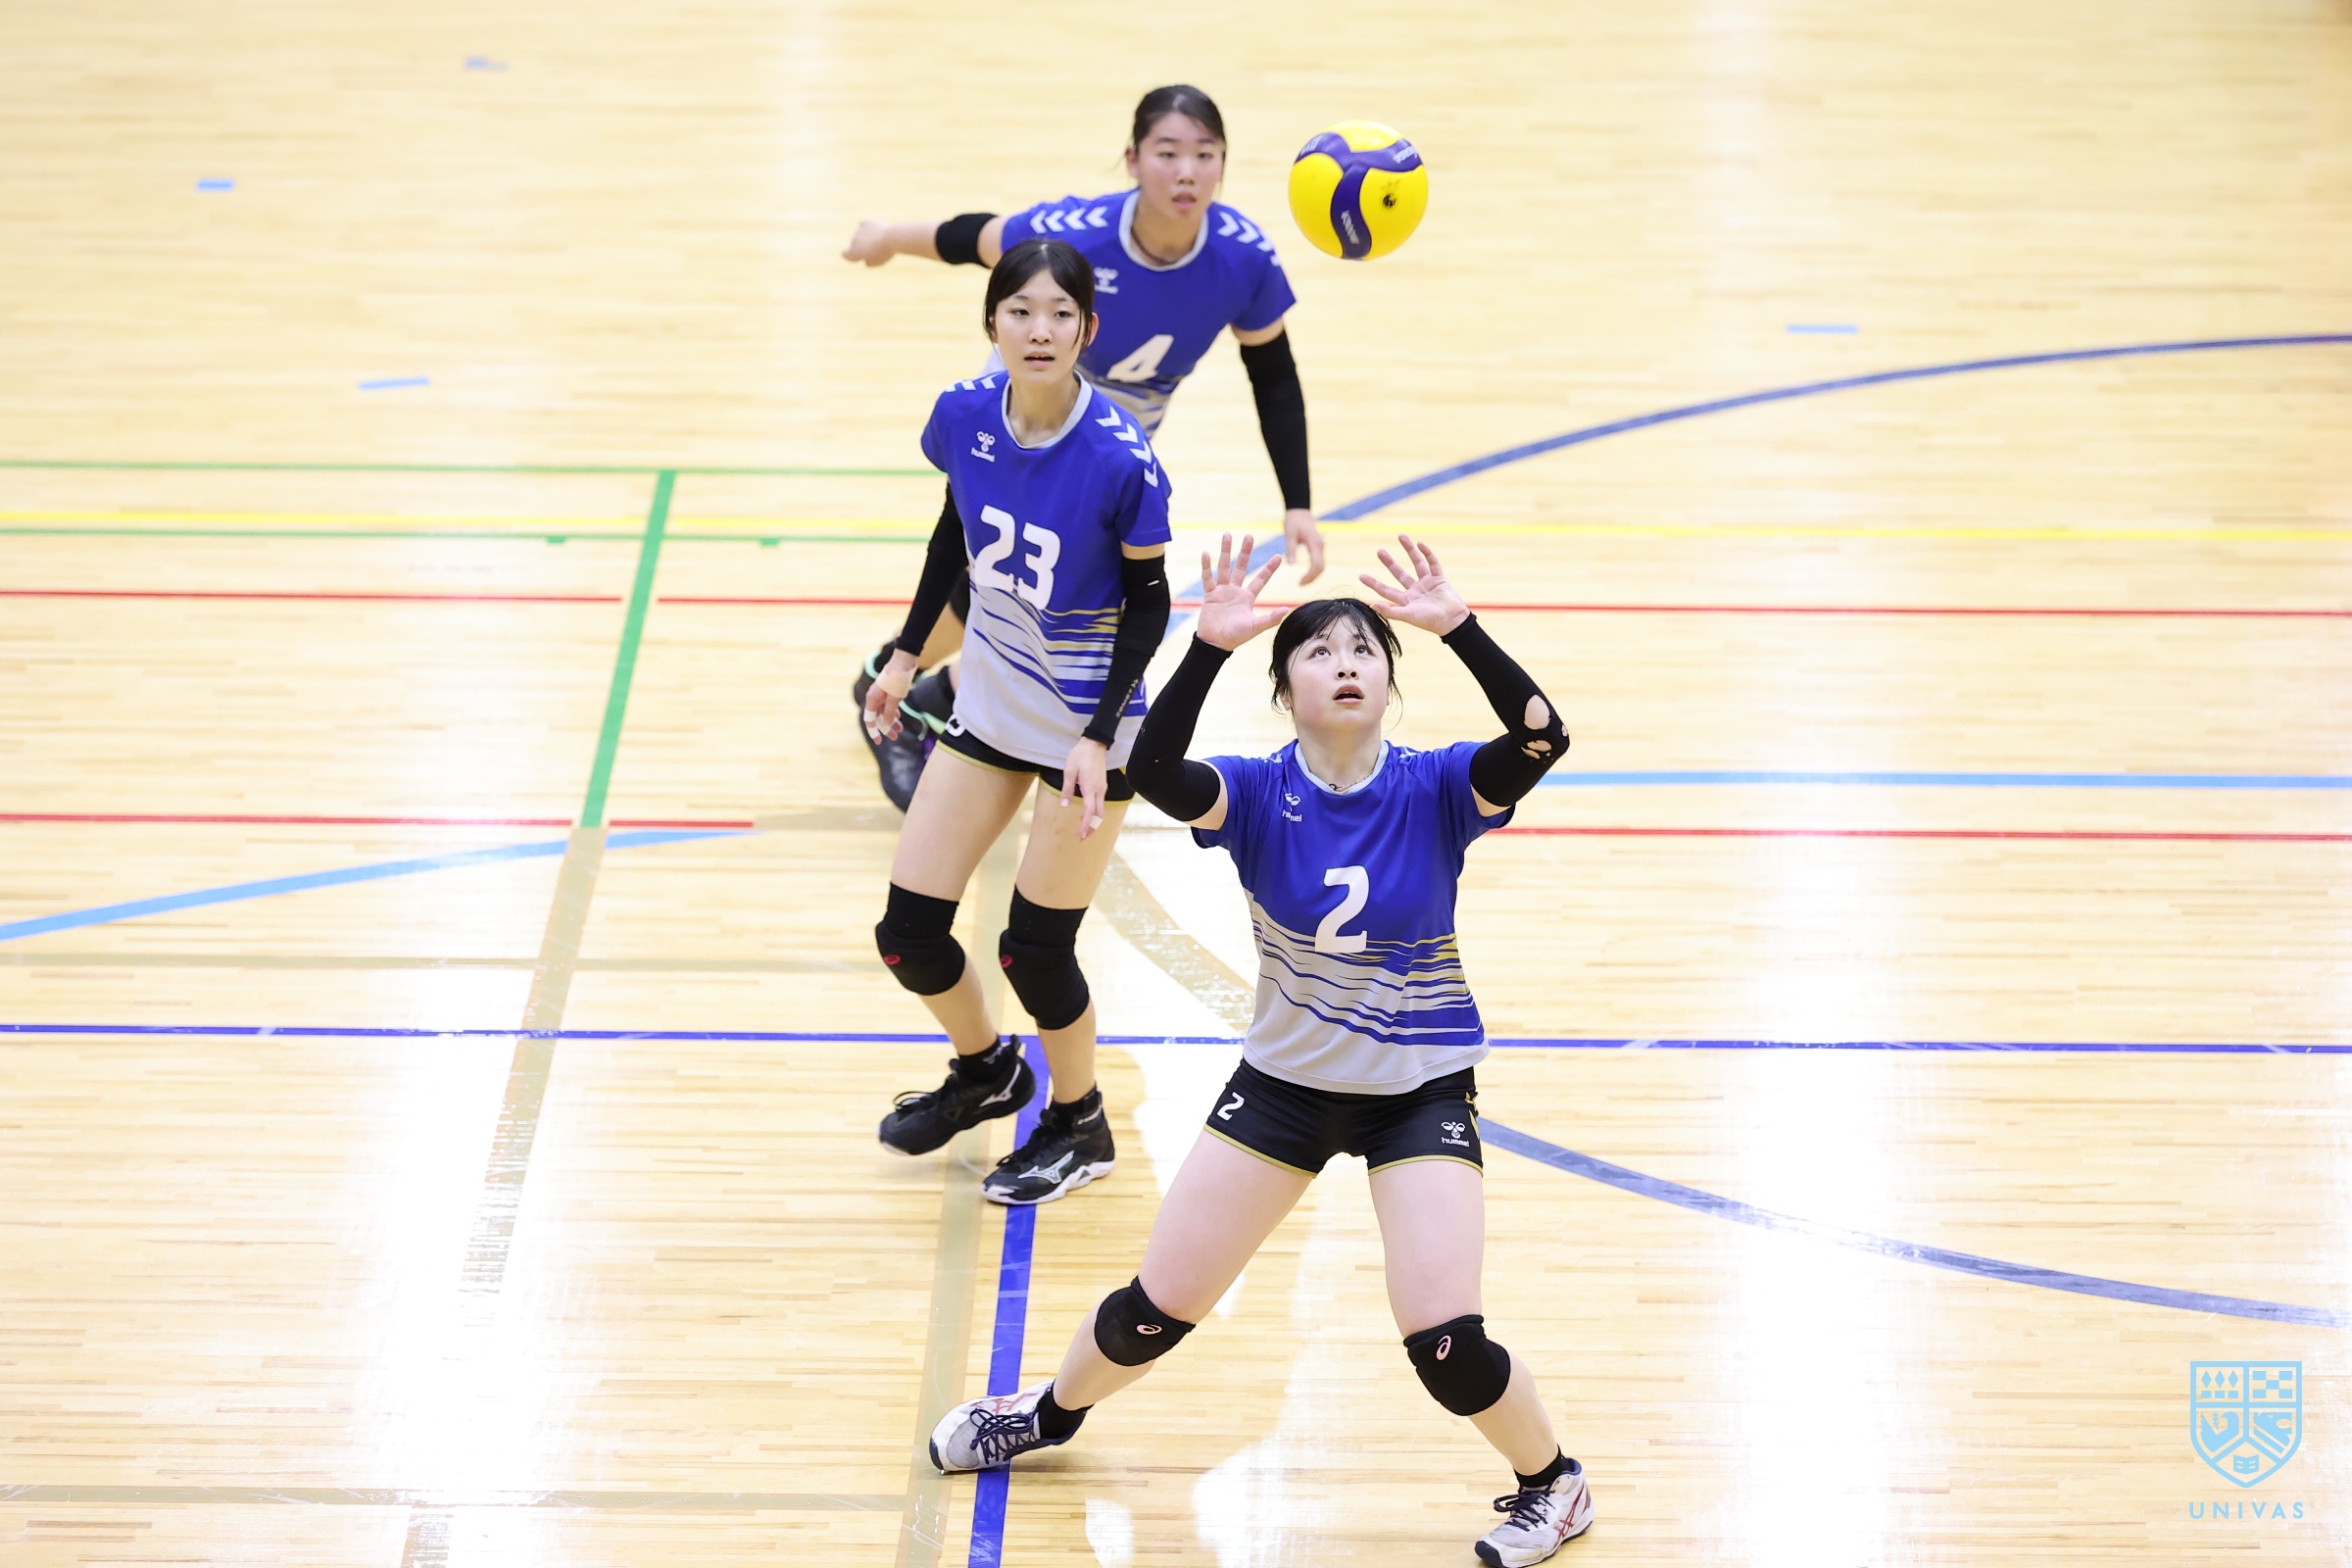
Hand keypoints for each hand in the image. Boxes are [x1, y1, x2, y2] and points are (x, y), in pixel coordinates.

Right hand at [842, 220, 897, 266]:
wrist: (893, 238)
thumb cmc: (885, 252)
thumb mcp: (878, 262)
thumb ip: (869, 262)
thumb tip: (866, 258)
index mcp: (854, 252)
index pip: (845, 255)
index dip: (851, 257)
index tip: (859, 258)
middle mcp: (854, 240)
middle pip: (854, 245)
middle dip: (862, 248)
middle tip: (875, 251)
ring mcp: (860, 230)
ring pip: (860, 236)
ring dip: (865, 239)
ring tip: (878, 242)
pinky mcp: (867, 223)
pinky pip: (863, 225)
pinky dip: (866, 228)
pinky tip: (870, 230)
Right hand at [862, 648, 919, 739]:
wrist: (904, 660)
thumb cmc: (897, 679)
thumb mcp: (894, 699)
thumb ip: (890, 712)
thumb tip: (887, 725)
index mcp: (872, 699)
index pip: (870, 720)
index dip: (874, 732)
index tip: (879, 742)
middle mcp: (874, 697)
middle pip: (878, 717)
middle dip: (886, 727)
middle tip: (895, 737)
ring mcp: (881, 694)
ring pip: (885, 712)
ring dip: (892, 720)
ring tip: (901, 729)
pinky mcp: (889, 691)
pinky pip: (889, 705)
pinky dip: (894, 712)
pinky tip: (899, 717)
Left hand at [1059, 737, 1110, 838]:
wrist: (1094, 743)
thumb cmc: (1080, 755)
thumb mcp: (1069, 771)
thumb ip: (1067, 789)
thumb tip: (1064, 805)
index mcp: (1090, 788)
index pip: (1089, 813)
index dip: (1085, 826)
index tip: (1079, 835)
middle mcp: (1099, 791)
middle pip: (1099, 815)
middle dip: (1092, 828)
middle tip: (1082, 837)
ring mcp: (1102, 788)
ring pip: (1101, 810)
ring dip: (1094, 821)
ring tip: (1083, 828)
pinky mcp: (1102, 785)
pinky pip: (1100, 803)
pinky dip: (1095, 812)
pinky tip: (1086, 814)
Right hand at [1194, 532, 1286, 651]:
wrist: (1215, 643)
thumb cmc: (1235, 637)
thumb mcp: (1255, 627)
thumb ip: (1271, 618)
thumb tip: (1287, 609)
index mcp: (1247, 598)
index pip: (1260, 579)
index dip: (1269, 568)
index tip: (1278, 556)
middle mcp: (1235, 591)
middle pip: (1241, 567)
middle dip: (1245, 552)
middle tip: (1249, 536)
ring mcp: (1222, 591)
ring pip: (1224, 567)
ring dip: (1225, 551)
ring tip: (1227, 535)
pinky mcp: (1209, 594)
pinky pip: (1207, 578)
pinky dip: (1206, 566)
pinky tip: (1206, 553)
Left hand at [1281, 508, 1325, 583]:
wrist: (1299, 512)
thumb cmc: (1293, 521)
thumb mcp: (1289, 534)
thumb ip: (1290, 549)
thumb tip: (1290, 564)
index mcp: (1314, 543)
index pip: (1316, 564)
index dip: (1310, 576)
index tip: (1300, 582)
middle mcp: (1320, 546)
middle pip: (1321, 567)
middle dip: (1312, 578)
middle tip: (1300, 585)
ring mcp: (1321, 546)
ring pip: (1321, 565)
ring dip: (1314, 575)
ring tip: (1302, 582)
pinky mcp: (1318, 547)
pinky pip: (1319, 561)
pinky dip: (1314, 570)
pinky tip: (1306, 575)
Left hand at [1359, 533, 1468, 635]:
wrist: (1452, 620)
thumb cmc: (1430, 621)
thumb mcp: (1408, 616)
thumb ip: (1390, 611)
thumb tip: (1372, 605)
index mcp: (1406, 601)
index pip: (1386, 591)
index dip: (1374, 583)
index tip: (1361, 576)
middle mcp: (1415, 591)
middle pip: (1399, 574)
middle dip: (1389, 563)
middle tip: (1379, 551)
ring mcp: (1427, 584)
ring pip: (1416, 563)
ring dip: (1409, 550)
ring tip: (1401, 536)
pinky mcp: (1439, 579)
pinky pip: (1433, 563)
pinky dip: (1427, 553)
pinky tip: (1420, 544)